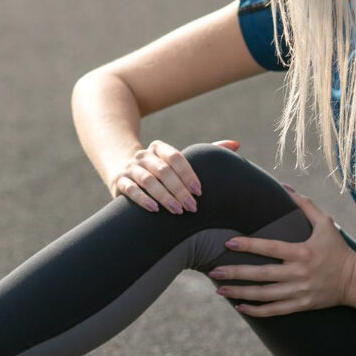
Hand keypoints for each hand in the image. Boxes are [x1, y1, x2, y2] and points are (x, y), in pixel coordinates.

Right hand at [108, 139, 240, 214]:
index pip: (175, 157)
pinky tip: (154, 210)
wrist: (122, 169)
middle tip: (192, 208)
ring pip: (148, 180)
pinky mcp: (119, 182)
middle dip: (179, 190)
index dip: (188, 174)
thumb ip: (206, 152)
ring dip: (164, 196)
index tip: (199, 191)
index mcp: (160, 148)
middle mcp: (144, 156)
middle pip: (163, 171)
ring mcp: (130, 168)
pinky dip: (142, 199)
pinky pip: (131, 189)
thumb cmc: (161, 169)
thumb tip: (236, 144)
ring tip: (178, 211)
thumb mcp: (180, 161)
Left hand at [210, 183, 355, 316]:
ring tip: (219, 289)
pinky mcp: (301, 305)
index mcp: (302, 252)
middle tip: (214, 270)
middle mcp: (299, 273)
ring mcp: (299, 292)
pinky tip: (240, 306)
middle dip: (236, 273)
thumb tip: (284, 187)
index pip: (270, 248)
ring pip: (264, 295)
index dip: (249, 245)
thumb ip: (305, 205)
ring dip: (240, 293)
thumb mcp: (326, 223)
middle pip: (261, 275)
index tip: (228, 242)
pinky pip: (274, 310)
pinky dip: (256, 310)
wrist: (355, 281)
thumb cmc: (338, 249)